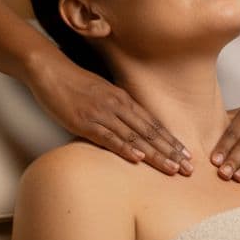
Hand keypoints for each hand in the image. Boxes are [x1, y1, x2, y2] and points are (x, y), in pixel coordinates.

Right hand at [27, 57, 192, 175]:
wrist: (50, 70)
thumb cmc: (74, 83)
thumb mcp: (102, 93)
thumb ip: (117, 108)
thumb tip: (129, 127)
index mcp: (123, 99)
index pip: (153, 123)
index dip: (171, 141)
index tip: (187, 155)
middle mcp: (117, 106)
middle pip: (150, 132)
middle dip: (171, 151)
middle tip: (188, 168)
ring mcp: (102, 114)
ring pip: (135, 137)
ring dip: (155, 155)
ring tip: (172, 169)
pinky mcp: (84, 121)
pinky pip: (108, 137)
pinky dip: (124, 149)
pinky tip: (138, 159)